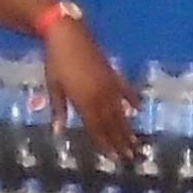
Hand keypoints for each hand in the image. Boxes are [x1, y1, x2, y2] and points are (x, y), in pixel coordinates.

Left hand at [41, 8, 141, 163]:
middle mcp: (101, 96)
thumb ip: (58, 110)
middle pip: (112, 123)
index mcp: (84, 101)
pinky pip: (126, 91)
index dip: (105, 144)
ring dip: (128, 128)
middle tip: (130, 158)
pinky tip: (139, 110)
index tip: (113, 158)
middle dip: (120, 142)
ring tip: (135, 143)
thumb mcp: (54, 86)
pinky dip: (133, 100)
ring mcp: (110, 85)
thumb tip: (58, 132)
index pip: (96, 128)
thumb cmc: (56, 61)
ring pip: (120, 112)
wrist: (68, 34)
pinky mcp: (114, 74)